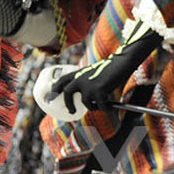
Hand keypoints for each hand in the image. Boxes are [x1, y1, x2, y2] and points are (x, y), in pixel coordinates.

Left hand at [47, 20, 161, 113]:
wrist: (122, 62)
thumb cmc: (111, 67)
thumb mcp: (94, 72)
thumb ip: (86, 80)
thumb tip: (86, 95)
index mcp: (79, 72)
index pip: (62, 80)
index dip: (55, 90)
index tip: (51, 98)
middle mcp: (80, 78)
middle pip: (67, 92)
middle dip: (68, 104)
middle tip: (72, 111)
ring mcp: (88, 85)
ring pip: (86, 102)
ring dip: (93, 107)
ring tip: (100, 106)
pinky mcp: (98, 90)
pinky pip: (100, 105)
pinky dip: (105, 108)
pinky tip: (110, 107)